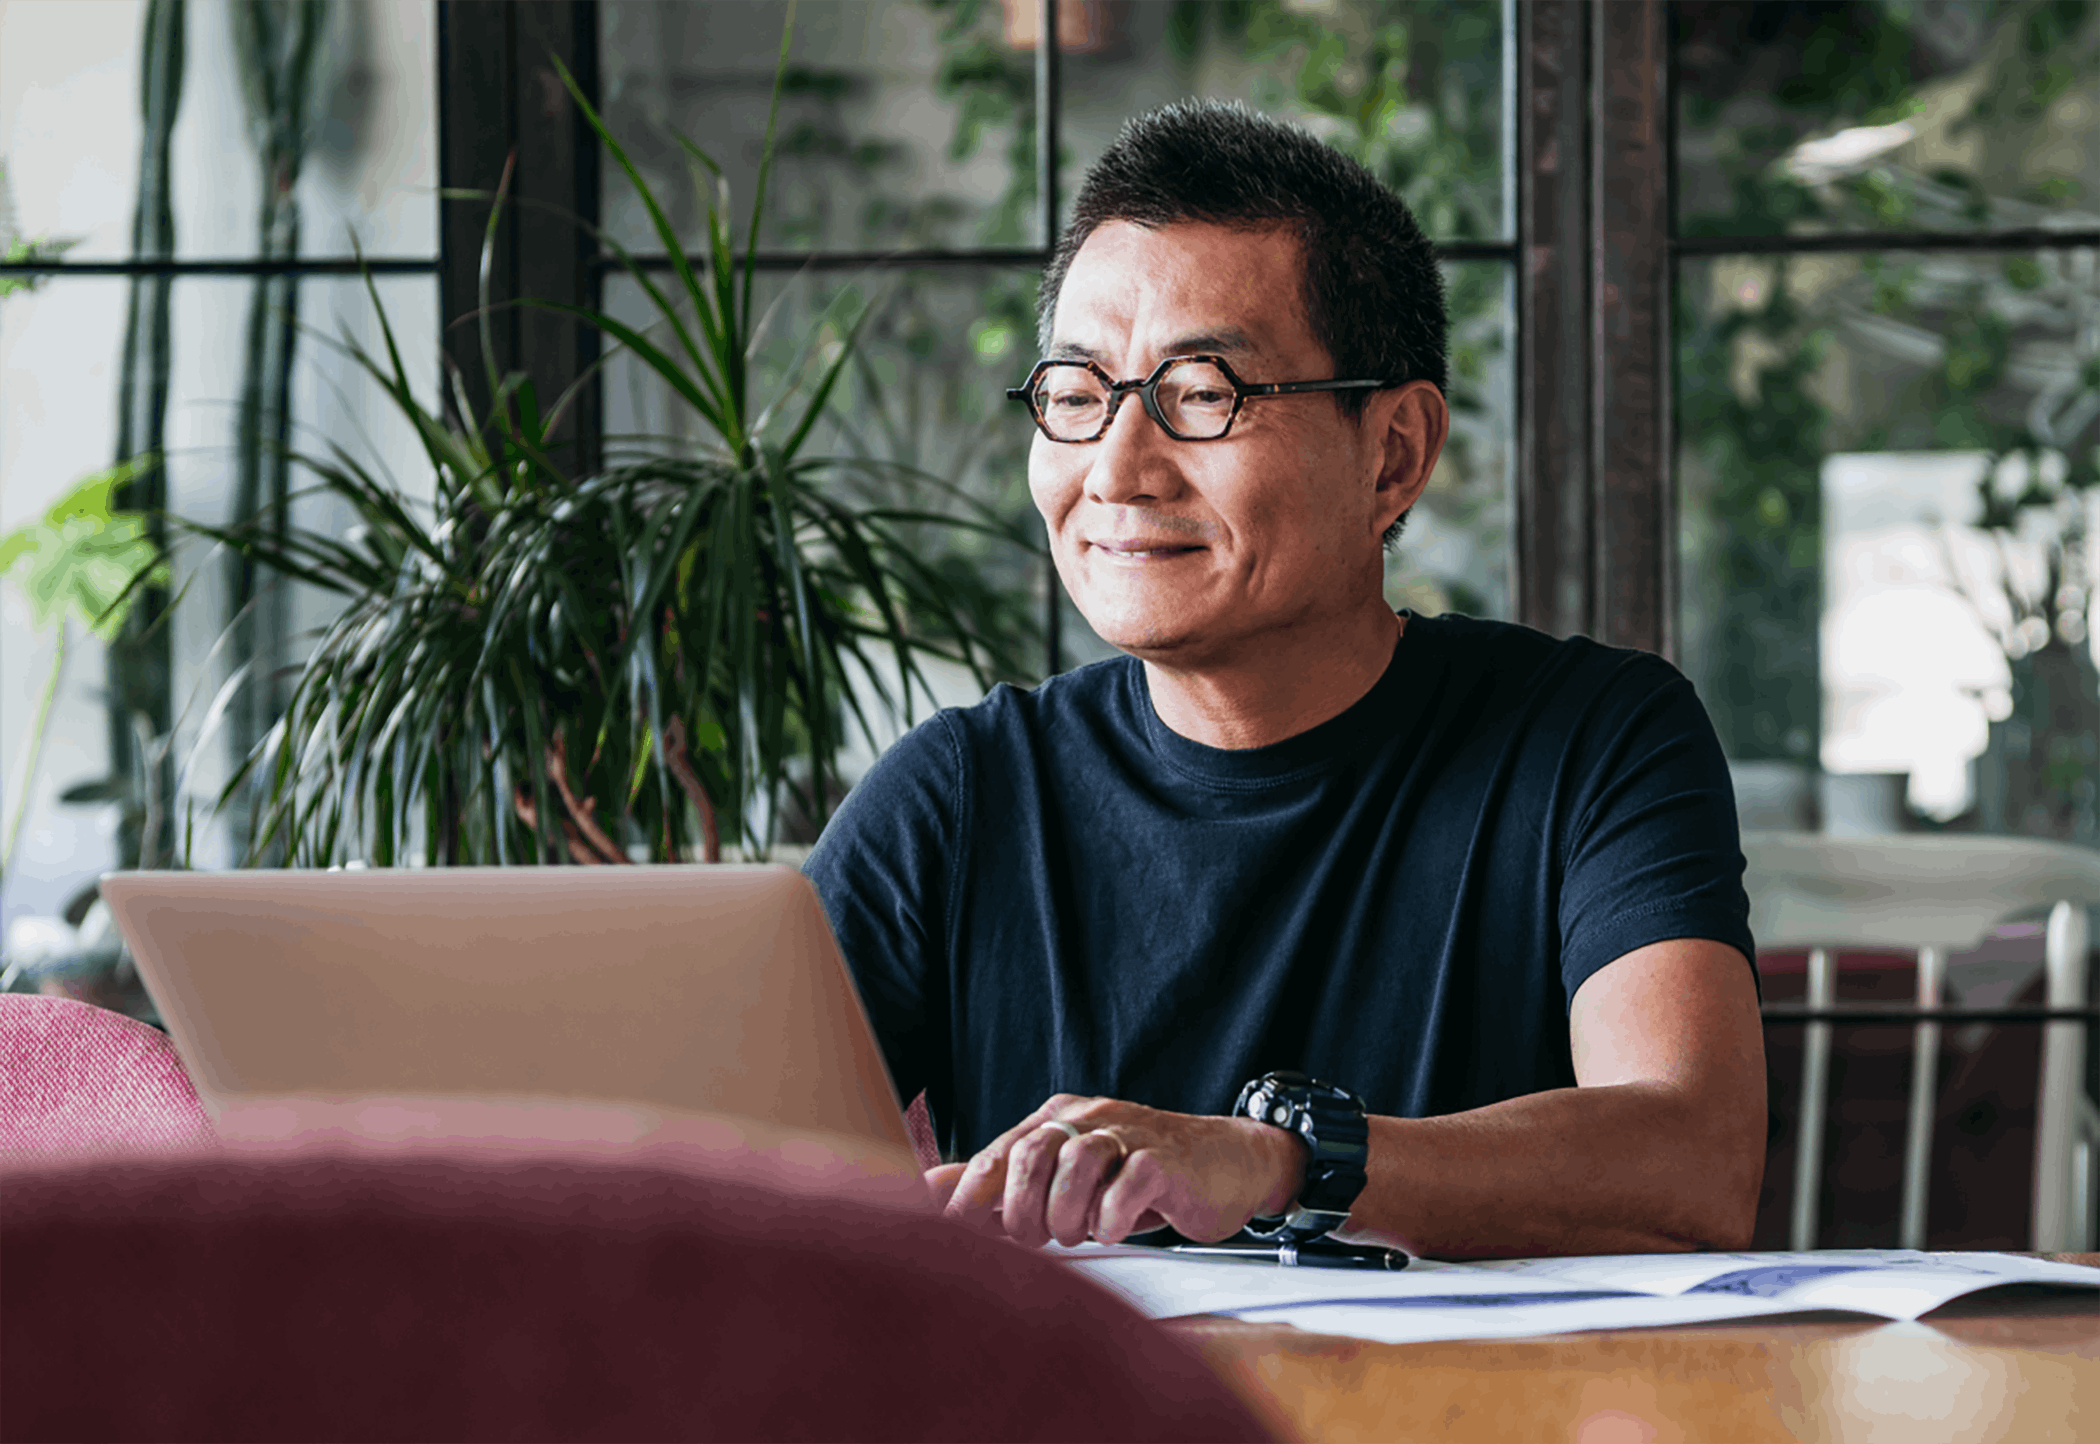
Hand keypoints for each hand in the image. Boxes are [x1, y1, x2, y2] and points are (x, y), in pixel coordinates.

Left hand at [943, 1094, 1305, 1247]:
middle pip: (1031, 1156)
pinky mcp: (1166, 1159)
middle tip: (1036, 1240)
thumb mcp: (1067, 1175)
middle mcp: (1087, 1119)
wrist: (1228, 1162)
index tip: (958, 1238)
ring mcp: (1129, 1134)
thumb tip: (928, 1188)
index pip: (998, 1153)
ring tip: (1077, 1235)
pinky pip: (1131, 1180)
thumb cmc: (1141, 1173)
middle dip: (1023, 1211)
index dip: (974, 1200)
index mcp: (1056, 1121)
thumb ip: (1000, 1179)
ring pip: (1077, 1163)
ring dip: (1067, 1214)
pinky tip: (1112, 1229)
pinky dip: (1113, 1214)